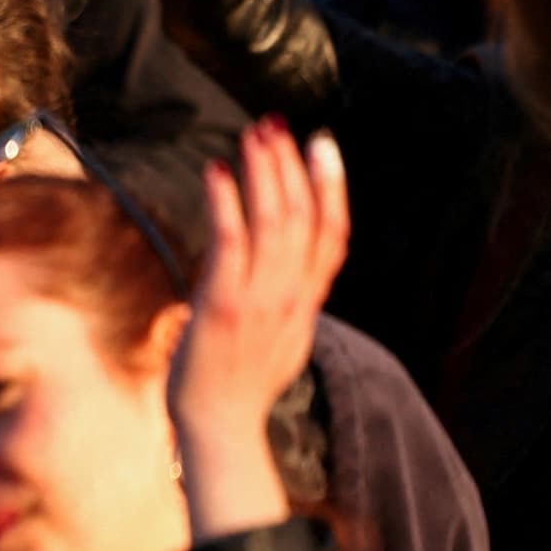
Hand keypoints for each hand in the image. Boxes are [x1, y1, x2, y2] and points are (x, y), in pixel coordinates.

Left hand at [169, 119, 346, 541]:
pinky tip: (217, 171)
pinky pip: (231, 245)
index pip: (334, 236)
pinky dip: (227, 204)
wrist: (218, 427)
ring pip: (275, 224)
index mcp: (307, 304)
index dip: (332, 187)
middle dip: (292, 166)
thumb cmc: (236, 381)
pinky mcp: (224, 308)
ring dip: (264, 173)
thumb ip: (283, 297)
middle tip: (277, 124)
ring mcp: (261, 302)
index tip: (322, 144)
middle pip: (304, 219)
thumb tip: (275, 264)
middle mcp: (292, 298)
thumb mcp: (277, 334)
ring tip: (252, 135)